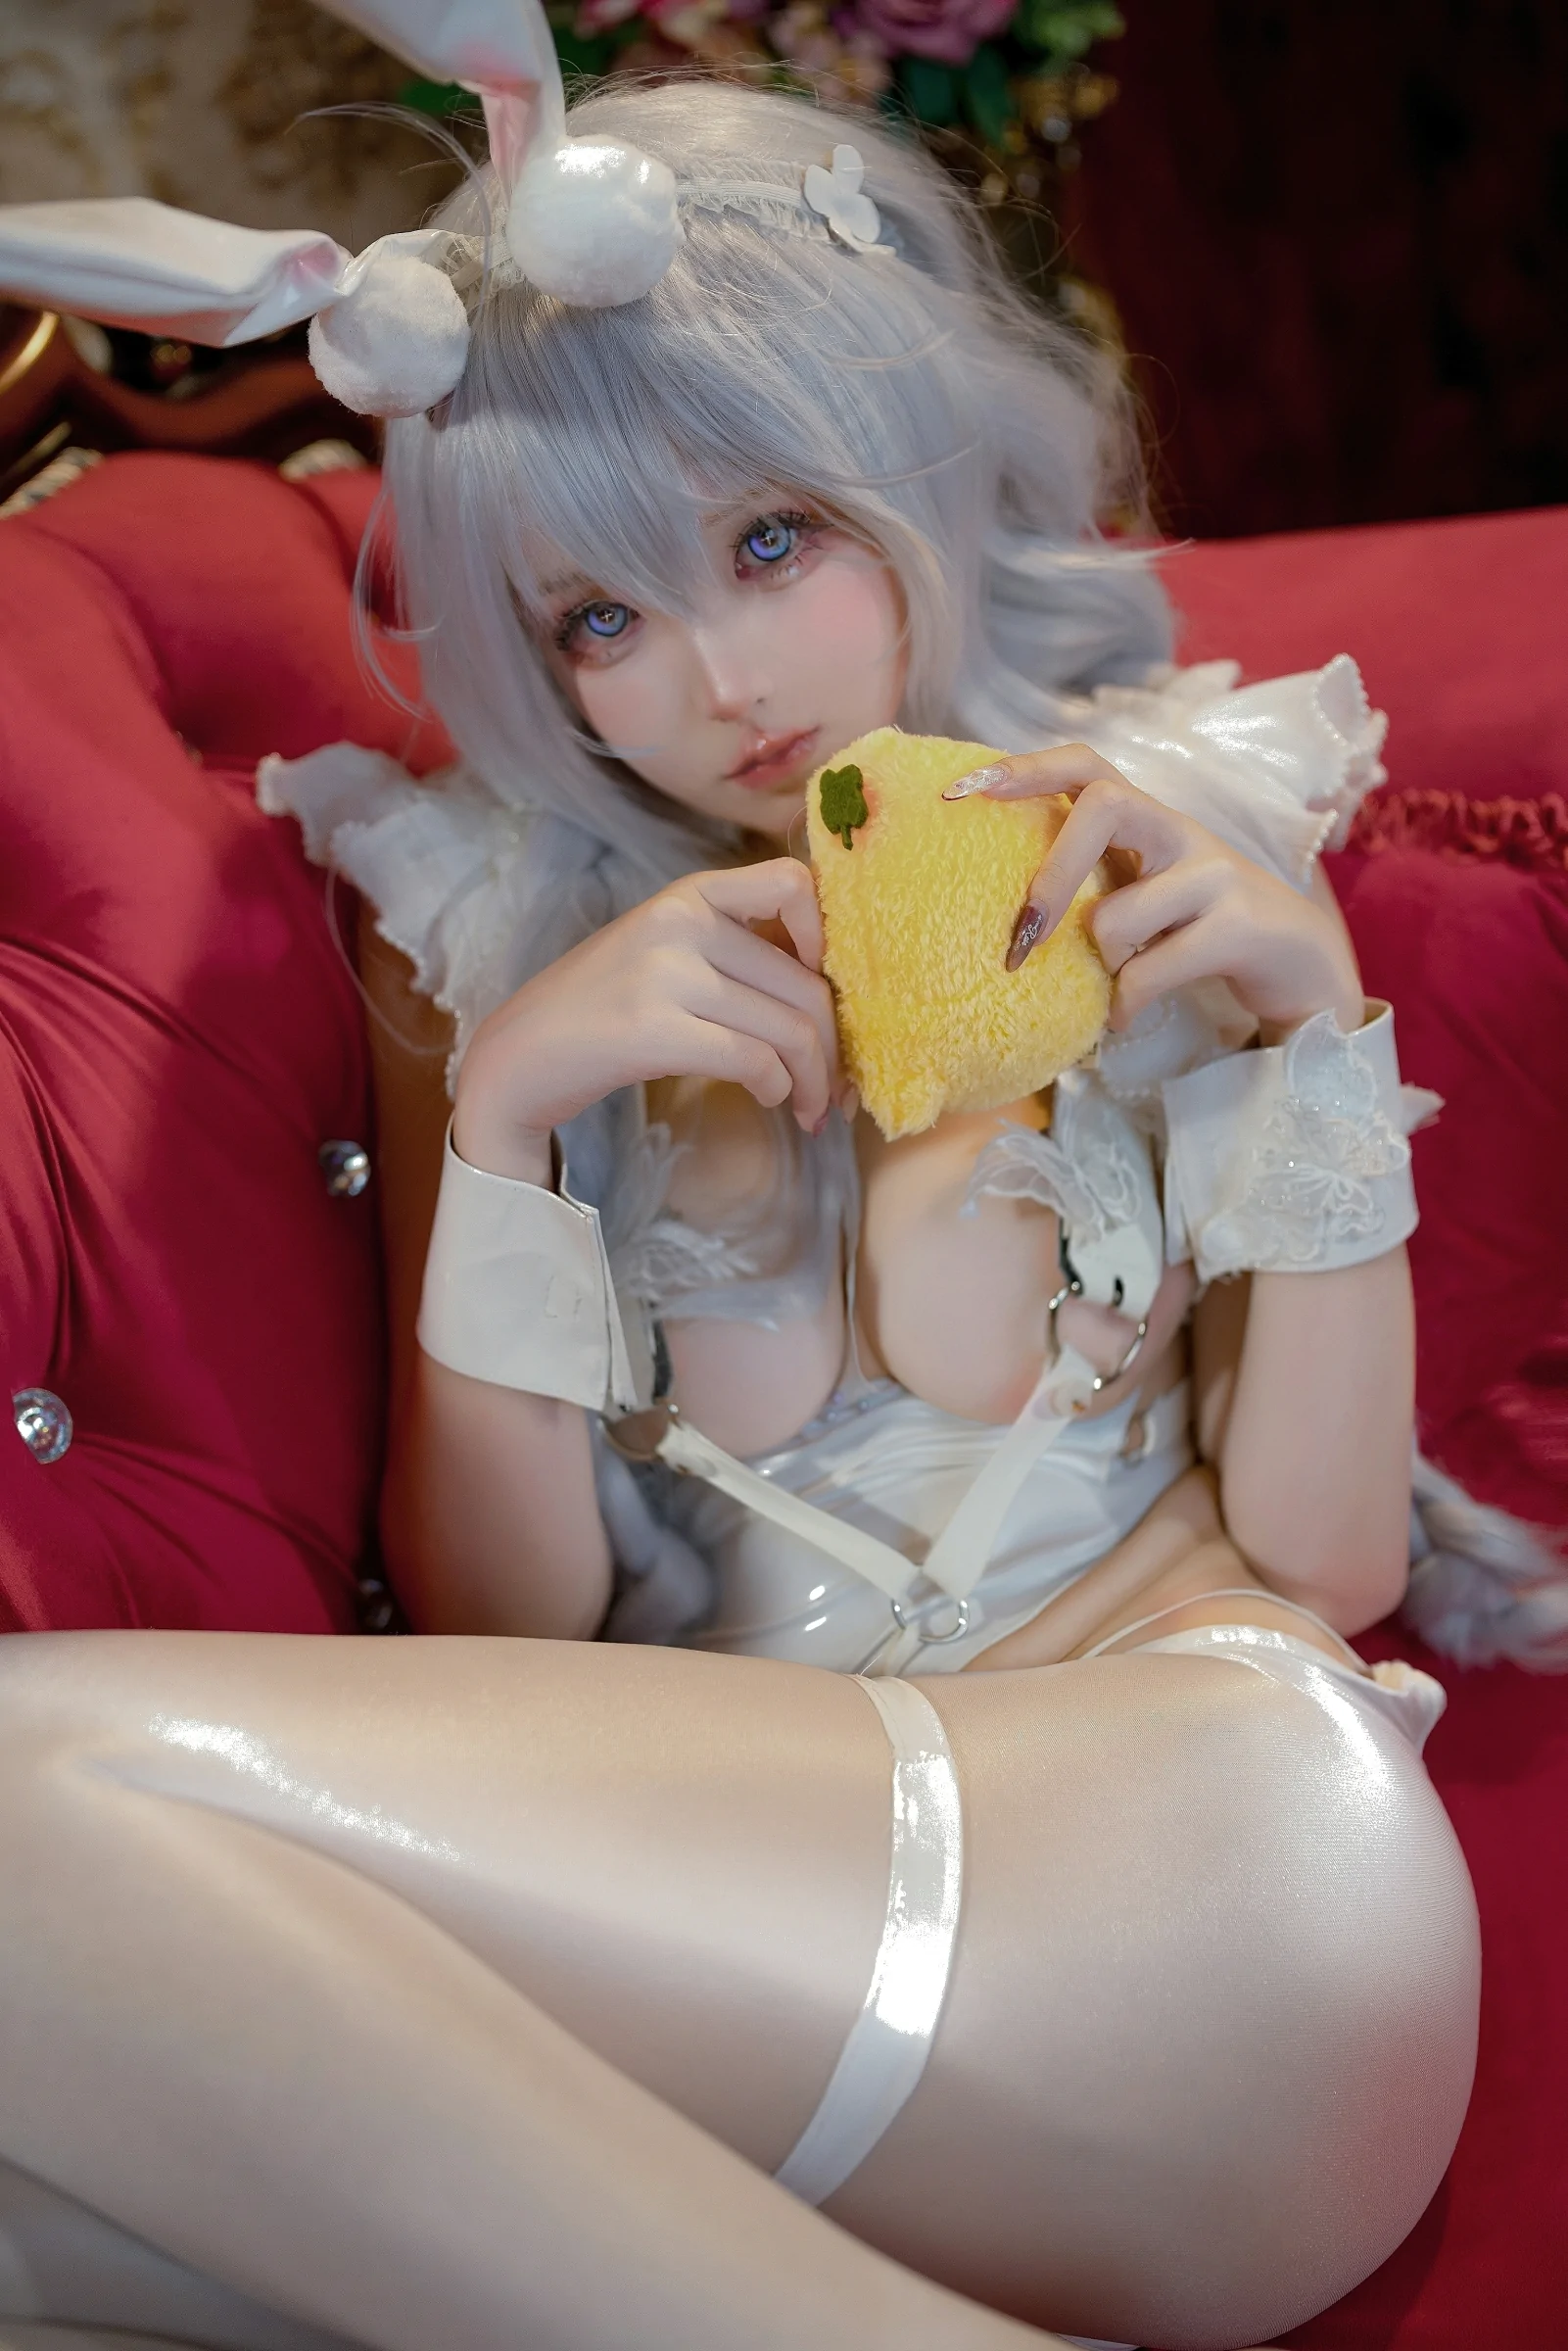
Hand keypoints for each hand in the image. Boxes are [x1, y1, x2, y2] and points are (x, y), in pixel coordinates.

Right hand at [453, 860, 844, 1182]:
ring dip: (812, 1081)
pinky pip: (754, 1060)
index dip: (827, 938)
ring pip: (789, 1029)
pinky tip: (771, 1100)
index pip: (792, 883)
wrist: (520, 1053)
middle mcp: (681, 922)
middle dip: (833, 1046)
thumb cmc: (602, 1010)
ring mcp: (665, 973)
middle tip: (833, 1089)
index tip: (822, 989)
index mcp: (689, 895)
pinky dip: (777, 1089)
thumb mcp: (665, 953)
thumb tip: (825, 988)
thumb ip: (731, 952)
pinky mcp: (653, 1029)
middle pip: (806, 983)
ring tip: (809, 1109)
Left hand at [947, 744, 1362, 1040]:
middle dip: (1051, 872)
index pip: (1087, 765)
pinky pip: (1152, 970)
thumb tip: (1002, 916)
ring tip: (1106, 991)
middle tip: (1022, 937)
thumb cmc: (1204, 932)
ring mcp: (1215, 875)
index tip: (960, 793)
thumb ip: (1094, 884)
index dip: (1025, 769)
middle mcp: (1181, 831)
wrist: (1305, 968)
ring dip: (1098, 963)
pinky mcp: (1241, 927)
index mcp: (1149, 819)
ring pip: (1119, 912)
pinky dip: (1126, 1005)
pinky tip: (1125, 1020)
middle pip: (1104, 804)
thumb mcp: (1146, 896)